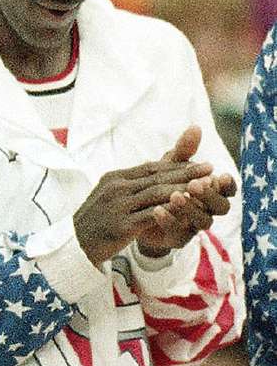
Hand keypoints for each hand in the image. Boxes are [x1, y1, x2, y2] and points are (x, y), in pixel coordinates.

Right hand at [73, 149, 214, 265]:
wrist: (75, 244)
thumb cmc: (96, 220)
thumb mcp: (111, 196)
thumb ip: (133, 184)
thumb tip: (156, 172)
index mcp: (114, 178)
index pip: (151, 168)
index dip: (177, 165)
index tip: (200, 163)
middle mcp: (116, 188)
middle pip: (157, 177)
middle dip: (186, 172)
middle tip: (210, 168)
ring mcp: (117, 207)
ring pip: (157, 194)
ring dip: (184, 189)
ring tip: (205, 187)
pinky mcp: (121, 226)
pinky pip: (151, 216)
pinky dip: (171, 211)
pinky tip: (188, 210)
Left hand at [135, 127, 234, 256]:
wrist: (136, 212)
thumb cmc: (160, 185)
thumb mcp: (170, 166)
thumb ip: (183, 151)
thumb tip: (195, 127)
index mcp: (210, 192)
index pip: (228, 190)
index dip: (227, 184)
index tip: (219, 175)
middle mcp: (207, 210)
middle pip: (221, 207)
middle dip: (209, 195)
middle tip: (195, 183)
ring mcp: (193, 226)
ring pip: (202, 221)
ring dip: (190, 207)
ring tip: (175, 195)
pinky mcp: (177, 238)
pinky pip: (177, 232)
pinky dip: (169, 220)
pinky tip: (156, 209)